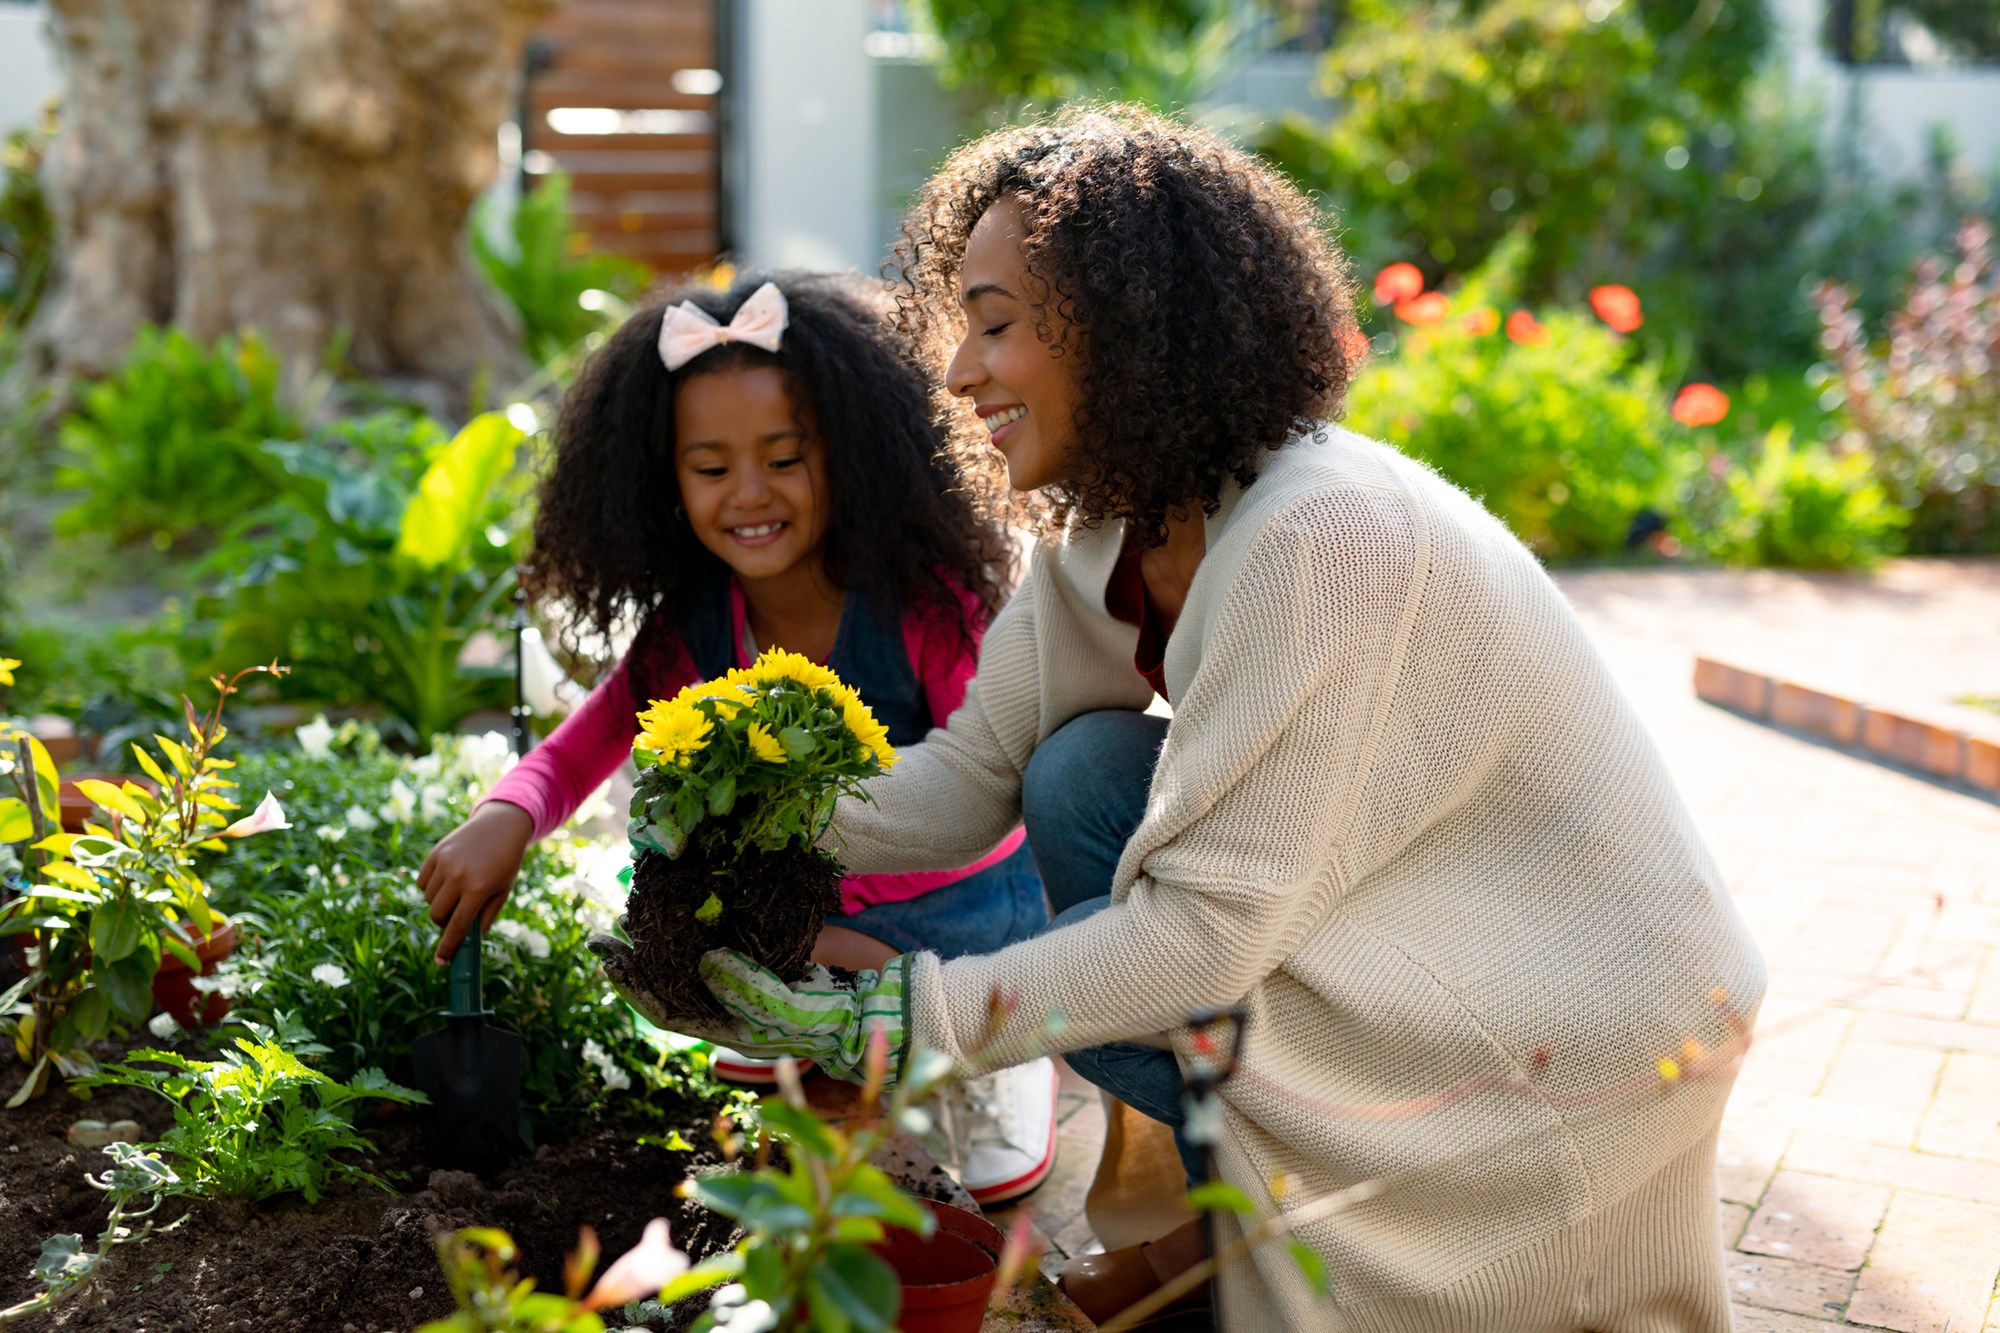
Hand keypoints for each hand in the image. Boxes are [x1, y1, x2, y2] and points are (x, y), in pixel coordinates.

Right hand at [419, 801, 533, 964]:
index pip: (458, 926)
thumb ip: (485, 917)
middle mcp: (458, 875)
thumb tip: (468, 941)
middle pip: (437, 915)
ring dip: (439, 903)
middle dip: (444, 922)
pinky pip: (422, 882)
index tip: (441, 962)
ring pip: (429, 899)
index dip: (448, 947)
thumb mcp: (503, 891)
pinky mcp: (434, 853)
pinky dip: (430, 888)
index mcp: (479, 888)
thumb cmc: (505, 862)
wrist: (500, 826)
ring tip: (457, 892)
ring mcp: (444, 862)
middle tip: (457, 917)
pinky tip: (447, 879)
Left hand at [587, 931, 909, 1084]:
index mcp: (728, 1025)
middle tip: (607, 930)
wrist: (880, 1008)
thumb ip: (751, 991)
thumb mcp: (795, 1011)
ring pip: (693, 955)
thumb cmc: (837, 1020)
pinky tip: (687, 893)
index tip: (606, 960)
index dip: (634, 987)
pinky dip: (703, 917)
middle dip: (639, 957)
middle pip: (672, 979)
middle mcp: (730, 1000)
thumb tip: (706, 962)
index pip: (668, 1009)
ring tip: (636, 906)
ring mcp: (747, 974)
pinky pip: (726, 933)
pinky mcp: (766, 949)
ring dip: (665, 935)